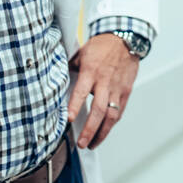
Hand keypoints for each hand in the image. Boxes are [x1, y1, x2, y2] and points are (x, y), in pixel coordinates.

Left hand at [67, 32, 138, 148]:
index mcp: (91, 71)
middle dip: (90, 129)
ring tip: (92, 144)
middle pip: (99, 110)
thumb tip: (56, 80)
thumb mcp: (81, 53)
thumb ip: (70, 69)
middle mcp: (105, 82)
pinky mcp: (126, 91)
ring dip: (102, 133)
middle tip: (81, 143)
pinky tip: (104, 132)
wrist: (125, 39)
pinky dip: (111, 124)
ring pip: (111, 115)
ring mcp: (117, 88)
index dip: (75, 106)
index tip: (69, 120)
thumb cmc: (101, 46)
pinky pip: (119, 111)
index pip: (81, 91)